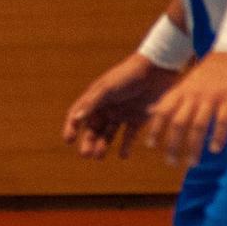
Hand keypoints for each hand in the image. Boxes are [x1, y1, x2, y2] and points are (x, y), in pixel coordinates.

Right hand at [63, 52, 181, 159]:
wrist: (157, 69)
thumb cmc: (128, 75)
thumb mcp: (107, 88)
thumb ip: (91, 102)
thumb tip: (75, 118)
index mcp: (96, 98)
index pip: (78, 115)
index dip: (71, 128)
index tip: (68, 141)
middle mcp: (107, 107)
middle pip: (93, 128)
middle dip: (88, 141)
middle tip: (86, 155)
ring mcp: (122, 114)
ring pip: (108, 134)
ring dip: (102, 145)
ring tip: (100, 156)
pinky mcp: (138, 119)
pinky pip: (129, 136)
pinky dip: (126, 147)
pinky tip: (123, 155)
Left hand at [142, 51, 226, 166]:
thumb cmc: (209, 71)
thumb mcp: (186, 82)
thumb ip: (171, 99)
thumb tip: (151, 112)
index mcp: (181, 91)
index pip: (163, 112)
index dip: (155, 129)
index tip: (151, 146)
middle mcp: (194, 95)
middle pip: (179, 123)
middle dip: (173, 144)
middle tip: (171, 162)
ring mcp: (212, 98)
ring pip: (199, 125)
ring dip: (194, 146)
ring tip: (192, 162)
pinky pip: (223, 121)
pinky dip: (218, 136)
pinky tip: (215, 149)